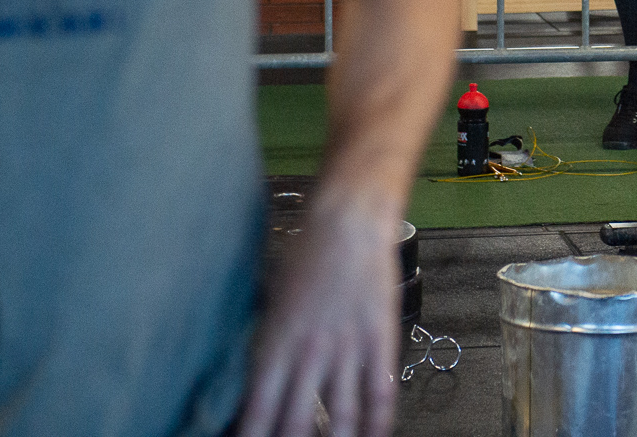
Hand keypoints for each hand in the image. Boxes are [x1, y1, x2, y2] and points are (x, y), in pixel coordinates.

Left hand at [239, 193, 399, 436]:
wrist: (347, 220)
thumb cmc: (307, 254)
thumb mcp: (273, 304)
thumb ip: (269, 347)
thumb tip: (260, 386)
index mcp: (274, 344)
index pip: (256, 412)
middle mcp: (309, 352)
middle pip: (296, 424)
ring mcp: (347, 348)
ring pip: (341, 417)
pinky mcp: (379, 338)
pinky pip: (379, 393)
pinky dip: (377, 425)